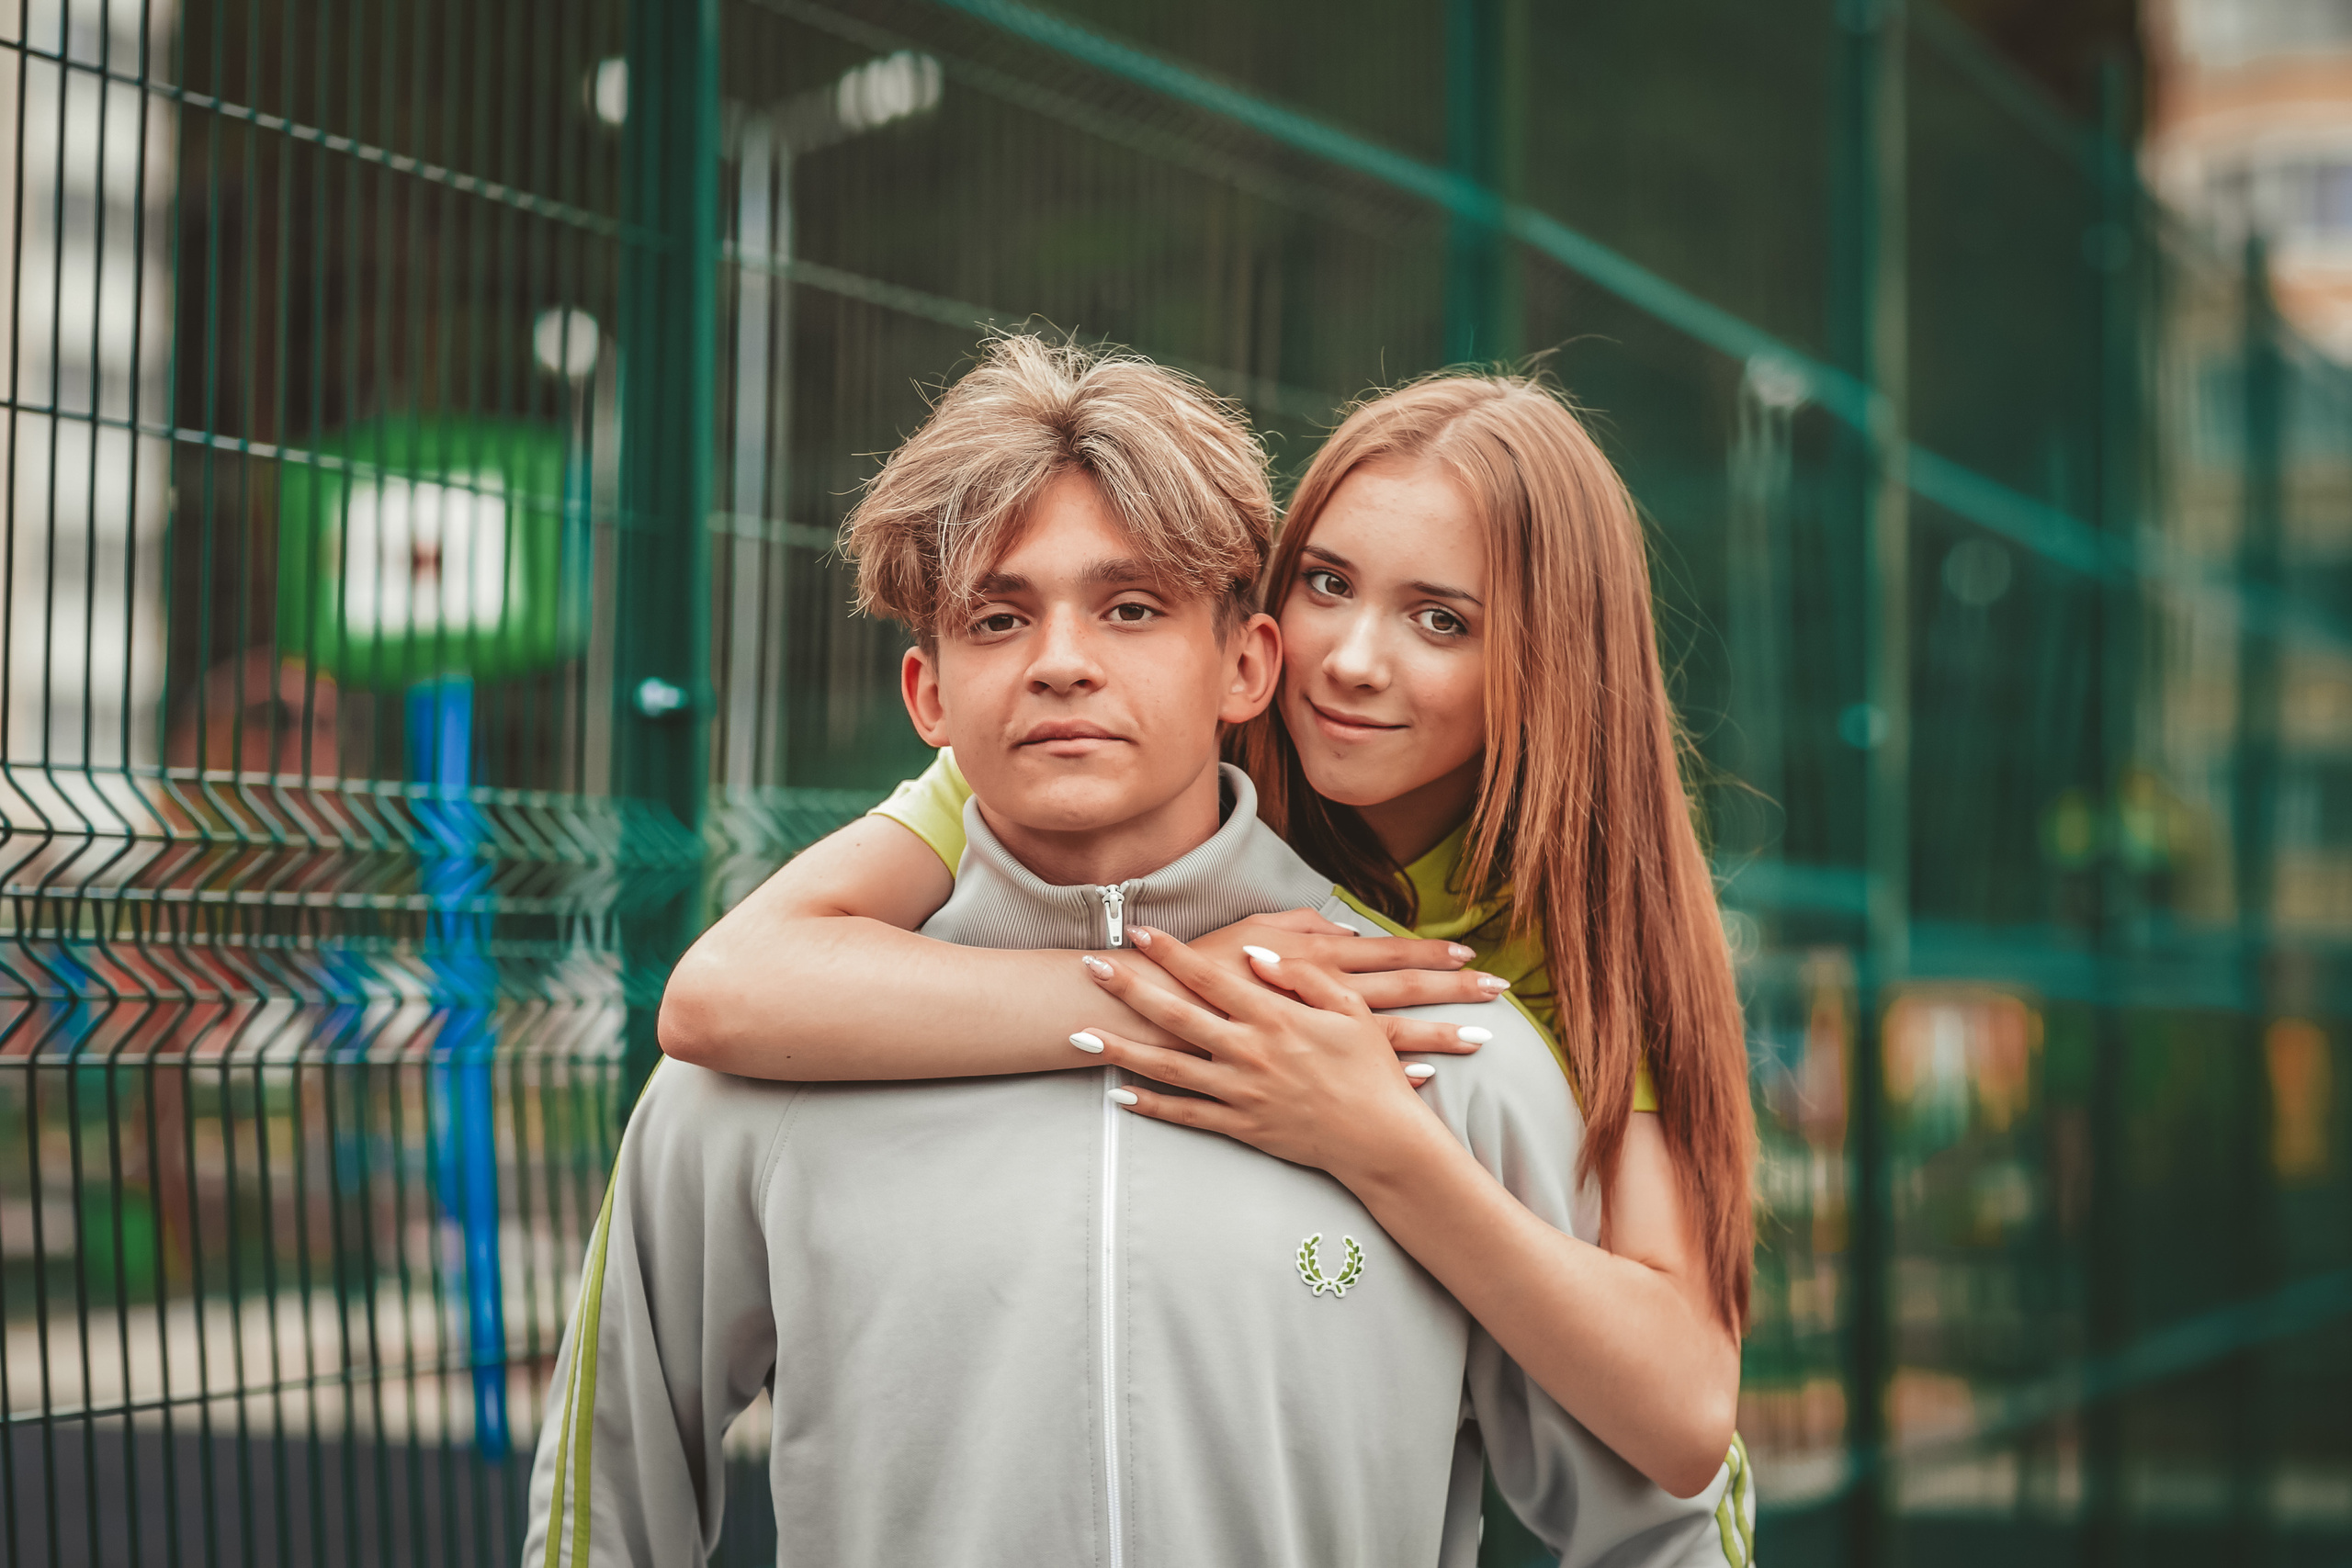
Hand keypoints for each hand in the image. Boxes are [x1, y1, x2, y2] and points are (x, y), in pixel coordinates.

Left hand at [1074, 926, 1470, 1181]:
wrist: (1382, 1141)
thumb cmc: (1372, 1071)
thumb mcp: (1351, 1011)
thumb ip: (1303, 978)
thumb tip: (1255, 956)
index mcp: (1276, 1017)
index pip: (1211, 976)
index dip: (1171, 952)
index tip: (1138, 932)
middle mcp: (1250, 1052)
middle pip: (1175, 1015)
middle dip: (1128, 990)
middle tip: (1089, 969)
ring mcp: (1240, 1092)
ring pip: (1167, 1068)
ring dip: (1121, 1050)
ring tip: (1080, 1036)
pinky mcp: (1240, 1126)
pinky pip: (1186, 1114)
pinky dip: (1151, 1105)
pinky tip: (1118, 1095)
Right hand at [1182, 907, 1508, 1055]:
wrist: (1157, 1011)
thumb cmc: (1207, 963)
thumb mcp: (1254, 931)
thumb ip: (1303, 930)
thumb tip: (1348, 933)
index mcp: (1313, 961)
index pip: (1385, 956)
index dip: (1428, 954)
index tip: (1471, 954)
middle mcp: (1322, 999)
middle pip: (1400, 996)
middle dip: (1451, 993)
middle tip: (1498, 991)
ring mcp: (1315, 1039)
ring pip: (1387, 1038)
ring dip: (1435, 1038)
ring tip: (1479, 1040)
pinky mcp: (1306, 1066)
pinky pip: (1355, 1074)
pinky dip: (1394, 1074)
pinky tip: (1429, 1078)